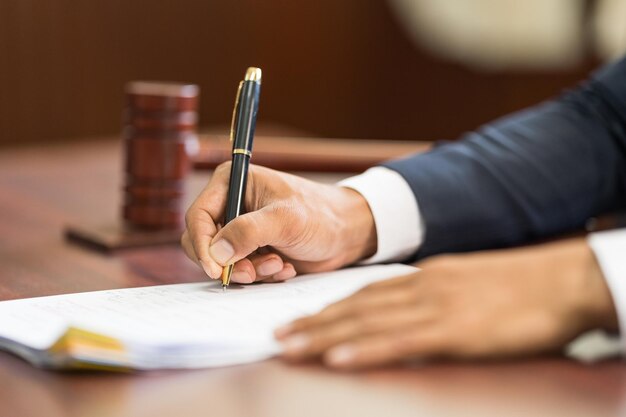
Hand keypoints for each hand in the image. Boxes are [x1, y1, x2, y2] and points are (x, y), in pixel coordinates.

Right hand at [182, 163, 376, 282]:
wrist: (346, 233)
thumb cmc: (321, 215)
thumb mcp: (286, 220)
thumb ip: (248, 232)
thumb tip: (215, 253)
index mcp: (232, 182)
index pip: (198, 216)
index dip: (202, 244)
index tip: (216, 269)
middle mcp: (232, 204)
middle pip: (204, 242)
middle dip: (228, 262)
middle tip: (252, 273)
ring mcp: (241, 228)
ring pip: (223, 261)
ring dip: (250, 270)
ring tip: (279, 265)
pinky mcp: (251, 249)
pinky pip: (241, 270)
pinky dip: (261, 274)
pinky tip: (285, 267)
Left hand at [275, 238, 617, 368]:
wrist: (562, 280)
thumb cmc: (518, 287)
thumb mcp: (466, 286)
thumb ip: (433, 298)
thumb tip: (408, 315)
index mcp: (423, 278)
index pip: (364, 295)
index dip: (328, 308)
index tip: (299, 319)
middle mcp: (420, 288)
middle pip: (355, 308)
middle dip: (312, 322)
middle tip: (276, 335)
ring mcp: (435, 307)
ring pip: (367, 323)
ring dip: (323, 335)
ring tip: (289, 346)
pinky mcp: (455, 330)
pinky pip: (400, 342)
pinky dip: (365, 350)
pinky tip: (337, 359)